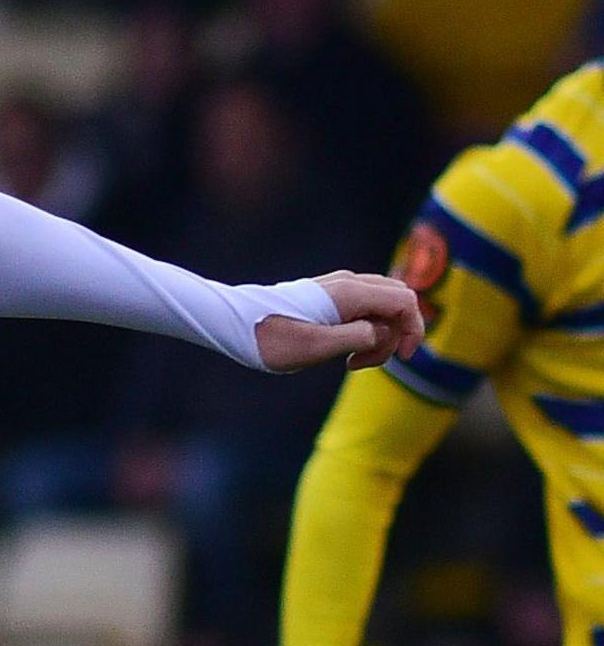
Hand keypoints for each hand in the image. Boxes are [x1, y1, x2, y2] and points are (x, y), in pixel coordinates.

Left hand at [255, 271, 423, 372]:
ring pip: (381, 306)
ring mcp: (337, 287)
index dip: (414, 329)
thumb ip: (357, 338)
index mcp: (349, 293)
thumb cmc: (268, 339)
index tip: (401, 358)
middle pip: (398, 300)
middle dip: (397, 333)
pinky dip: (364, 330)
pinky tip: (342, 352)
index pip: (405, 300)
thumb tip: (384, 332)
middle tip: (366, 362)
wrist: (232, 323)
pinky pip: (363, 309)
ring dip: (379, 334)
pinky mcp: (327, 297)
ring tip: (351, 362)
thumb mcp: (315, 347)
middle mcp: (347, 283)